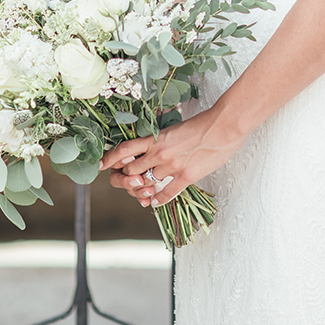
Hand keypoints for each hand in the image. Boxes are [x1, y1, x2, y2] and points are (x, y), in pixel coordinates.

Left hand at [99, 108, 243, 207]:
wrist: (224, 126)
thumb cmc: (204, 122)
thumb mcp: (177, 127)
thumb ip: (163, 138)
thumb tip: (154, 144)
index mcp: (156, 137)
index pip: (124, 150)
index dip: (109, 159)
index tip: (100, 165)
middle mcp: (159, 153)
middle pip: (130, 172)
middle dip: (124, 179)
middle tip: (125, 182)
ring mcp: (172, 167)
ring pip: (145, 184)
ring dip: (140, 190)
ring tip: (139, 192)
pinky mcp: (186, 176)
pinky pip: (166, 193)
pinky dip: (157, 200)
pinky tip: (154, 202)